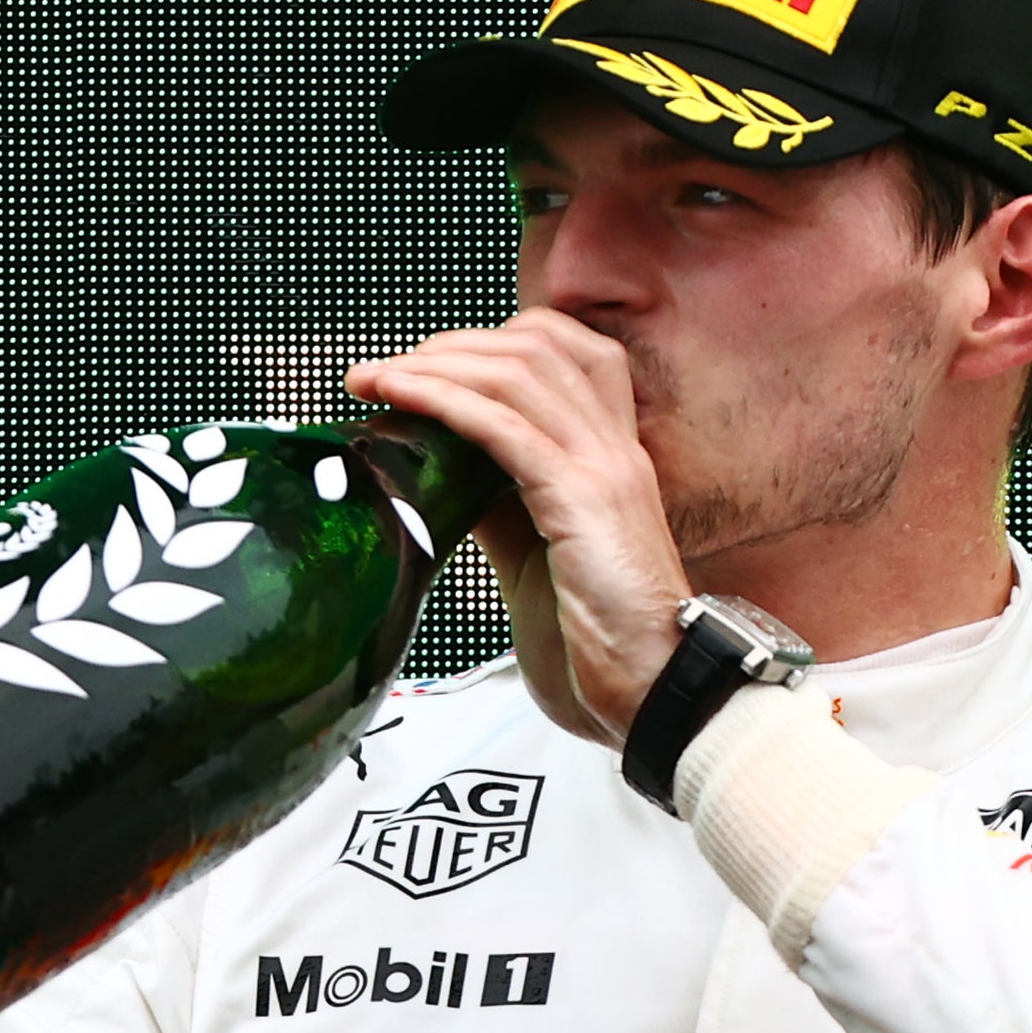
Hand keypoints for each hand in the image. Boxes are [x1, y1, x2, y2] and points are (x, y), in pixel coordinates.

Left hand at [347, 310, 689, 745]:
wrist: (658, 691)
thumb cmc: (604, 642)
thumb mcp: (539, 554)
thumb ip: (500, 503)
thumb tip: (440, 469)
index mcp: (614, 458)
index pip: (567, 352)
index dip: (494, 341)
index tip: (429, 366)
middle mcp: (616, 450)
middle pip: (535, 345)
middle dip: (447, 345)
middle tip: (384, 371)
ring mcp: (604, 469)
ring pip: (516, 373)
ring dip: (431, 364)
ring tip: (373, 380)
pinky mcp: (581, 500)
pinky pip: (503, 427)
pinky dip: (440, 400)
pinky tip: (396, 396)